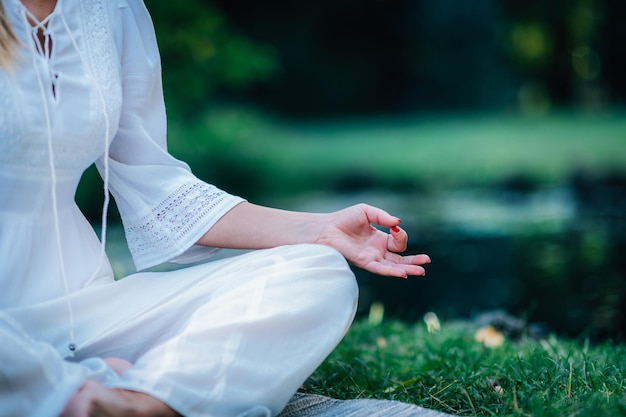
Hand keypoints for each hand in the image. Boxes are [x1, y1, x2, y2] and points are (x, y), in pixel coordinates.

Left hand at [316, 204, 430, 277]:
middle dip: (414, 260)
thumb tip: (398, 223)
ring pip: (393, 266)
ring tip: (421, 271)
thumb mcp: (367, 211)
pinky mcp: (363, 262)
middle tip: (426, 261)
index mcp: (379, 239)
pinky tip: (403, 273)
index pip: (398, 242)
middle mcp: (377, 251)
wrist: (326, 228)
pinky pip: (380, 269)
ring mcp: (371, 258)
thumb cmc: (343, 219)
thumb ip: (383, 217)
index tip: (395, 226)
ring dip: (408, 268)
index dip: (401, 235)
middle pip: (400, 258)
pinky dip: (392, 271)